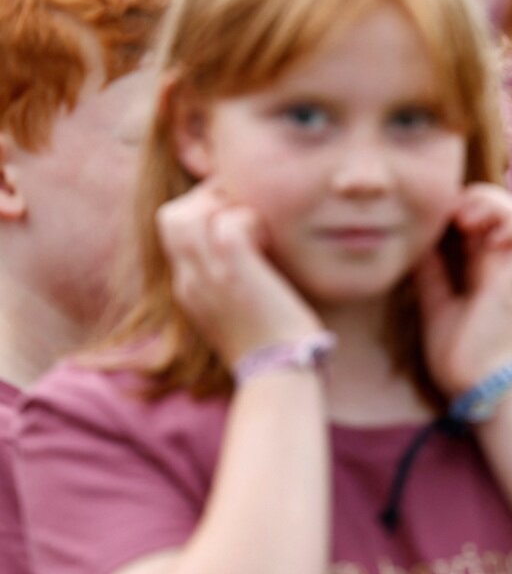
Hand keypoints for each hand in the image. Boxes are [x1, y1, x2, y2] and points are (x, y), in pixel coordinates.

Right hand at [157, 181, 323, 367]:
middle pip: (170, 216)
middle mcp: (190, 280)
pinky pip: (227, 223)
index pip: (174, 231)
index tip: (236, 211)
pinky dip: (248, 219)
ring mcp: (208, 276)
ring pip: (184, 213)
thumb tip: (261, 256)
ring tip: (254, 222)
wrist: (280, 374)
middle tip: (243, 207)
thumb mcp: (240, 311)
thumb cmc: (274, 345)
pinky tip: (269, 240)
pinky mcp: (234, 274)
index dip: (202, 210)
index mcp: (190, 289)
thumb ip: (236, 282)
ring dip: (223, 206)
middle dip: (206, 199)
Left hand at [417, 183, 511, 395]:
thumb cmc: (457, 351)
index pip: (480, 217)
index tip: (433, 218)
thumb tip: (415, 241)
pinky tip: (486, 237)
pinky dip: (511, 226)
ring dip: (494, 206)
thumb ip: (430, 271)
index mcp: (481, 266)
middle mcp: (500, 263)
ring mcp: (511, 269)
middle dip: (477, 198)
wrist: (473, 381)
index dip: (460, 205)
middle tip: (453, 214)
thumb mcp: (434, 301)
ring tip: (467, 219)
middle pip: (502, 206)